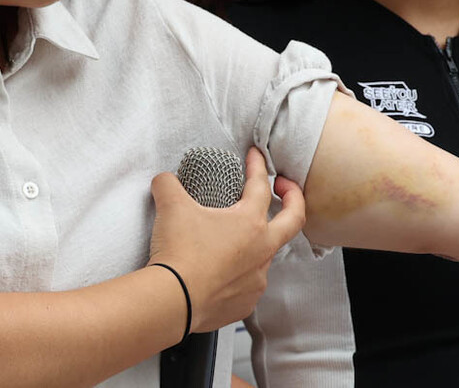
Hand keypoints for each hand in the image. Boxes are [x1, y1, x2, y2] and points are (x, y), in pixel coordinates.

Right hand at [148, 147, 304, 332]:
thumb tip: (165, 180)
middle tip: (283, 187)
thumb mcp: (171, 207)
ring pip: (266, 255)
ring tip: (235, 238)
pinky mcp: (245, 303)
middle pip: (294, 219)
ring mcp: (256, 279)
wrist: (172, 301)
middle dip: (293, 198)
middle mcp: (262, 250)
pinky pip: (248, 284)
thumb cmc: (178, 253)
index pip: (260, 185)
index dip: (258, 166)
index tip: (255, 155)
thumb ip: (169, 184)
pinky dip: (239, 274)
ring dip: (257, 242)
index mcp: (250, 222)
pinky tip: (221, 272)